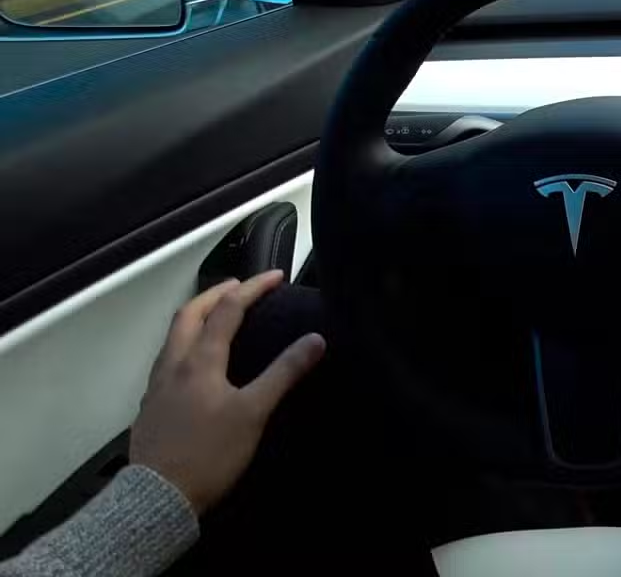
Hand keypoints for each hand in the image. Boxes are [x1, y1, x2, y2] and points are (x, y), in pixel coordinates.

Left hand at [130, 270, 324, 513]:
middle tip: (240, 286)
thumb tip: (315, 338)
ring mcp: (156, 386)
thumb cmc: (209, 453)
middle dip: (215, 294)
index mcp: (199, 360)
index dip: (252, 288)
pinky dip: (186, 344)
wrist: (156, 498)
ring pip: (173, 337)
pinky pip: (167, 360)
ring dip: (196, 316)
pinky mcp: (150, 407)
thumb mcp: (253, 413)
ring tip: (217, 316)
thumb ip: (283, 373)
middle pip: (189, 314)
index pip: (227, 310)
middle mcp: (173, 365)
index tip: (275, 276)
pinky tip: (195, 363)